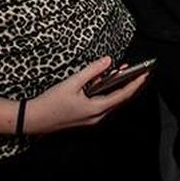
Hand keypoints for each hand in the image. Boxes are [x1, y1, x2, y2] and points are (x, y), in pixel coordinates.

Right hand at [24, 57, 148, 134]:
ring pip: (111, 101)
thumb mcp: (72, 83)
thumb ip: (92, 71)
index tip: (146, 72)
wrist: (33, 119)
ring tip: (124, 70)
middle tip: (141, 70)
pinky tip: (106, 80)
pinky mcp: (86, 117)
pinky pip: (103, 103)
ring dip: (118, 86)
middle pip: (120, 99)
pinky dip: (108, 91)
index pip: (123, 95)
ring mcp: (92, 119)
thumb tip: (108, 60)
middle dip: (131, 84)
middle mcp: (97, 117)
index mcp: (96, 109)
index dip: (136, 83)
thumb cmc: (50, 103)